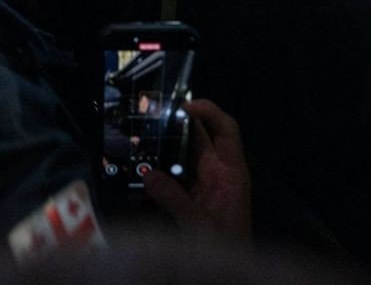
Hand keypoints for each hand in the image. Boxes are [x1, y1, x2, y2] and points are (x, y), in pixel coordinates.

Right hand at [143, 99, 251, 240]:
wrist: (226, 279)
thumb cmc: (226, 249)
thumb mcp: (201, 226)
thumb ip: (175, 201)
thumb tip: (148, 176)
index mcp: (231, 173)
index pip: (227, 130)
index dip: (209, 112)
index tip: (184, 104)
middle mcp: (218, 173)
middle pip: (200, 138)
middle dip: (176, 124)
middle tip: (150, 114)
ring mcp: (204, 185)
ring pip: (183, 155)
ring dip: (164, 147)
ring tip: (139, 136)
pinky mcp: (191, 198)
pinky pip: (173, 176)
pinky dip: (158, 169)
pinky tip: (139, 167)